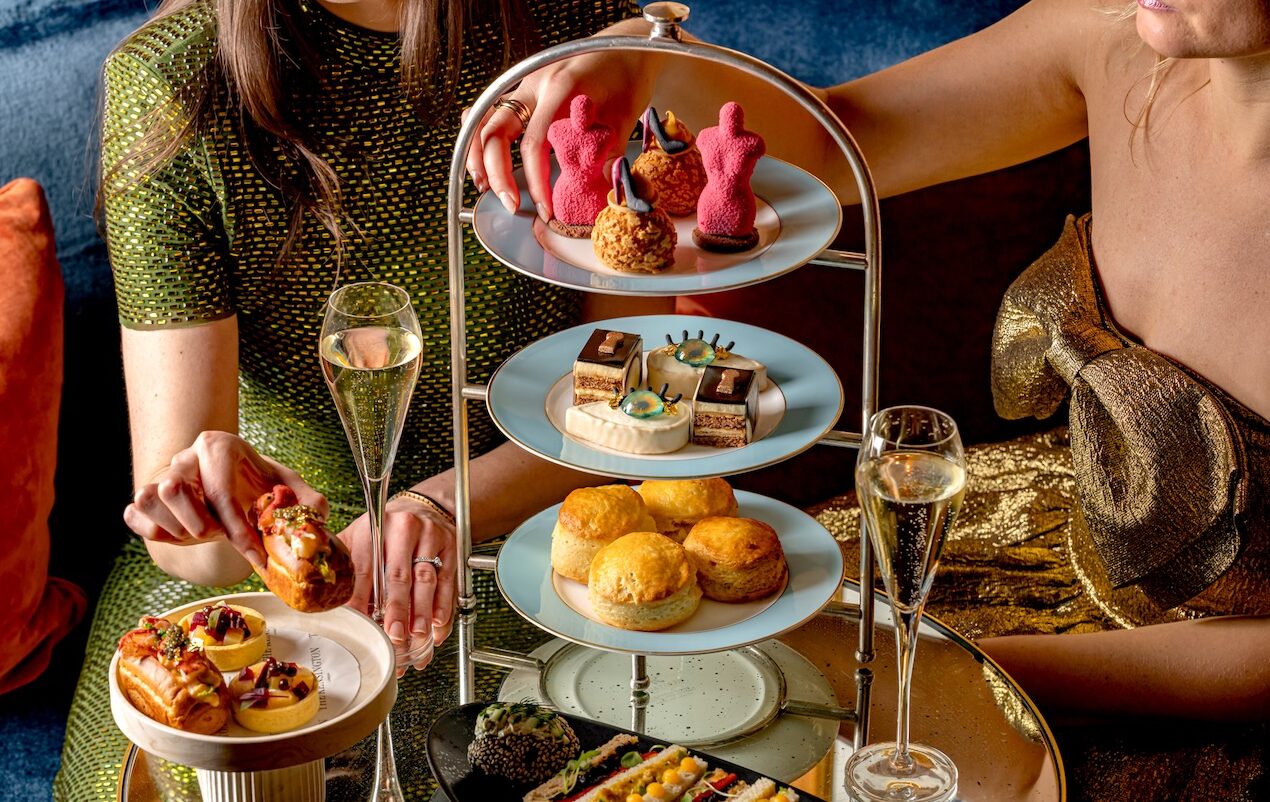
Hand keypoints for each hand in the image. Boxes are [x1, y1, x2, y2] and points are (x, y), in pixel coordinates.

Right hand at [124, 431, 327, 571]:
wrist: (232, 489)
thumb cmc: (261, 486)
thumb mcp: (291, 488)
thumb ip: (308, 501)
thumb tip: (316, 515)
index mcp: (219, 445)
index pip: (220, 491)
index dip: (238, 530)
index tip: (256, 555)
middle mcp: (185, 456)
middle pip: (174, 491)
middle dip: (202, 525)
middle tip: (223, 535)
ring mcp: (160, 474)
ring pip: (149, 500)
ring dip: (177, 528)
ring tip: (203, 533)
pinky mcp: (145, 496)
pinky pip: (134, 514)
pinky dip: (155, 532)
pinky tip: (180, 535)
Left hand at [338, 495, 457, 673]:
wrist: (421, 509)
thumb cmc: (384, 532)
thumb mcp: (358, 537)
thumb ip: (341, 562)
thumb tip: (317, 597)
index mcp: (374, 528)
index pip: (364, 569)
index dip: (360, 600)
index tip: (359, 626)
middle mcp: (404, 529)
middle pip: (399, 575)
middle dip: (397, 609)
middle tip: (394, 635)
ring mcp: (430, 537)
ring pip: (427, 580)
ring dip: (423, 611)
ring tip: (417, 635)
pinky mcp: (450, 548)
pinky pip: (448, 582)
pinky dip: (443, 607)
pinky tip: (437, 626)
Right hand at [464, 46, 658, 220]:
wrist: (625, 48)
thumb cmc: (627, 76)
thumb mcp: (626, 115)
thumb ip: (609, 152)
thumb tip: (599, 189)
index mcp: (561, 89)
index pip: (535, 144)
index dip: (537, 182)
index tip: (546, 209)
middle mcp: (535, 84)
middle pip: (496, 131)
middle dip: (497, 173)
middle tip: (510, 204)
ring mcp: (525, 85)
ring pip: (484, 118)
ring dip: (478, 155)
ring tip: (483, 185)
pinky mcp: (524, 90)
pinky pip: (491, 111)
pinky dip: (481, 135)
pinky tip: (481, 158)